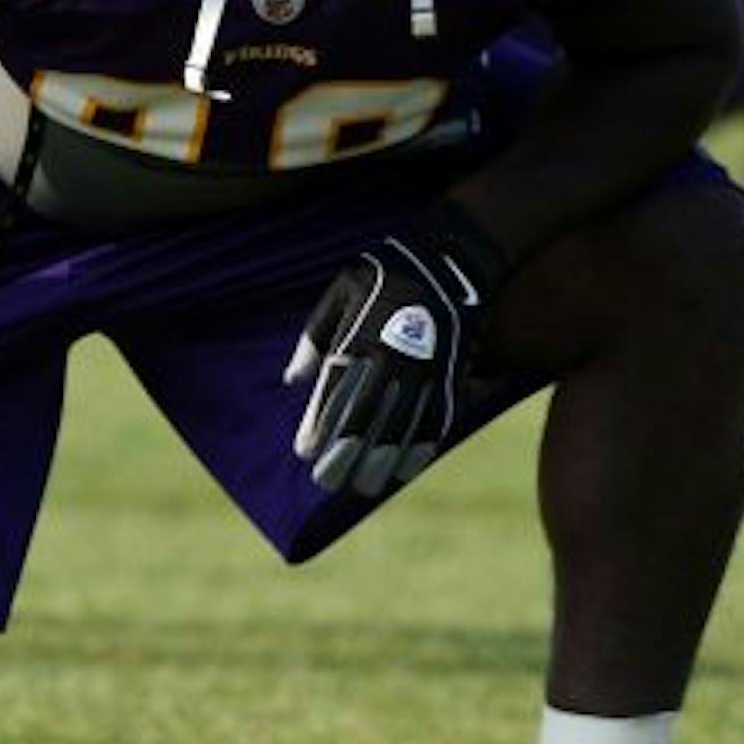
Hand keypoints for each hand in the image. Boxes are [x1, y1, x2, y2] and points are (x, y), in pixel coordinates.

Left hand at [286, 206, 507, 500]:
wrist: (451, 256)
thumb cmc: (385, 273)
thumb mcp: (342, 290)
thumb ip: (314, 337)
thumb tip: (291, 381)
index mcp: (360, 337)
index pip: (334, 392)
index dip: (319, 425)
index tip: (304, 453)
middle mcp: (392, 358)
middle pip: (365, 418)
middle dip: (345, 455)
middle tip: (327, 482)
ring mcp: (425, 369)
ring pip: (402, 426)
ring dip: (382, 461)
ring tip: (365, 486)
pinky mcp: (452, 374)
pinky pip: (437, 420)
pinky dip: (421, 448)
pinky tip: (406, 470)